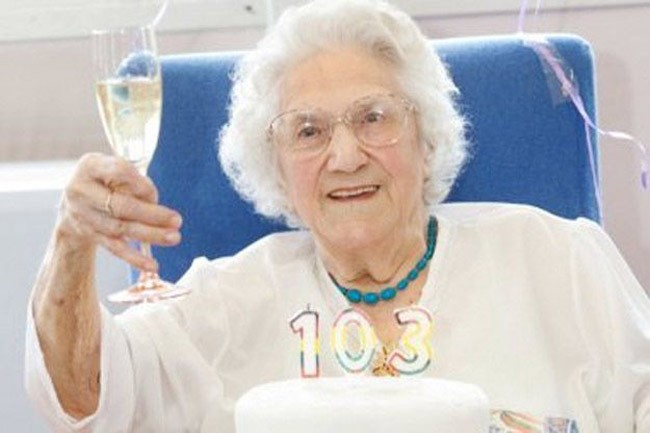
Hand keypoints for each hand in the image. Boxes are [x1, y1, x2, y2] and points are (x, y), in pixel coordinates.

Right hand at [56, 153, 181, 270]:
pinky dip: (134, 258)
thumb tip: (154, 203)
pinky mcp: (90, 234)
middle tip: (177, 221)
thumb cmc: (104, 181)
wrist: (73, 204)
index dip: (140, 184)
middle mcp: (81, 190)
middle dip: (152, 215)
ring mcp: (84, 215)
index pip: (119, 171)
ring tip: (173, 238)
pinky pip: (115, 248)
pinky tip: (152, 265)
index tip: (155, 194)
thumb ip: (133, 180)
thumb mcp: (113, 168)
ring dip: (150, 235)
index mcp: (90, 166)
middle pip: (120, 206)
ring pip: (120, 228)